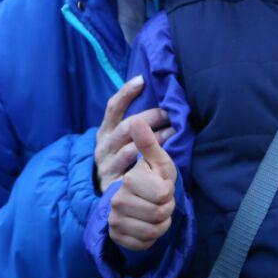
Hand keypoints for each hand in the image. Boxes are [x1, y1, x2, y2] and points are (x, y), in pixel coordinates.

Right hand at [94, 76, 173, 192]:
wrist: (108, 197)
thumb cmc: (122, 161)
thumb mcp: (122, 140)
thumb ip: (134, 122)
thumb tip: (153, 93)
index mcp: (105, 132)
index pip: (113, 107)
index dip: (126, 92)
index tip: (142, 80)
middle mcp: (103, 146)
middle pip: (127, 126)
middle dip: (151, 117)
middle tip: (170, 113)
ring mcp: (106, 165)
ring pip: (131, 149)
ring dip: (155, 139)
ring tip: (174, 132)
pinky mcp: (111, 183)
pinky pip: (133, 172)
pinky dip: (148, 163)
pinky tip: (163, 158)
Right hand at [108, 118, 177, 250]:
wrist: (142, 205)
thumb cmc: (153, 178)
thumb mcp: (157, 160)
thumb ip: (149, 142)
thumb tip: (137, 119)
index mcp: (126, 176)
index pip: (161, 193)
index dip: (167, 191)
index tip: (162, 186)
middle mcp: (114, 196)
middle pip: (157, 211)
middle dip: (166, 206)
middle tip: (163, 200)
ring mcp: (113, 217)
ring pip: (152, 229)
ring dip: (162, 221)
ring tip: (159, 211)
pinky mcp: (115, 235)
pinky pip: (144, 242)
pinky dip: (154, 237)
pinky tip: (151, 226)